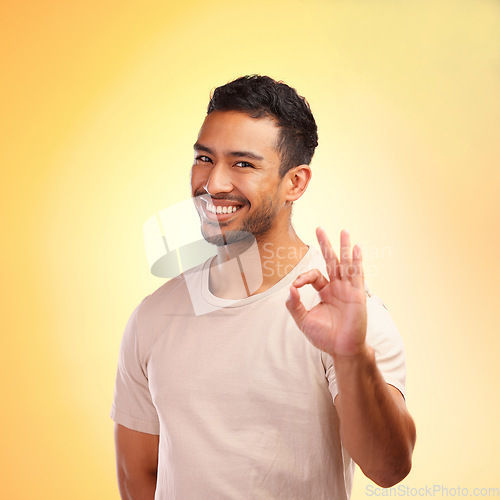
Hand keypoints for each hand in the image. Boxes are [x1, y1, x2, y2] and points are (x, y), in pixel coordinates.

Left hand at [286, 228, 366, 357]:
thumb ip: (294, 305)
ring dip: (344, 247)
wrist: (342, 349)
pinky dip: (357, 261)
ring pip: (346, 264)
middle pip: (331, 261)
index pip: (314, 275)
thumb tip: (290, 288)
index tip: (296, 285)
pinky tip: (356, 248)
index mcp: (325, 291)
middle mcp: (337, 287)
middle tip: (319, 228)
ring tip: (344, 230)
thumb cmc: (324, 337)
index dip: (303, 277)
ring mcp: (348, 289)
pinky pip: (357, 275)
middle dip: (325, 245)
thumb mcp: (303, 320)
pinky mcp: (357, 295)